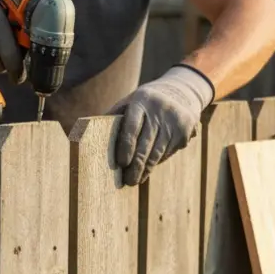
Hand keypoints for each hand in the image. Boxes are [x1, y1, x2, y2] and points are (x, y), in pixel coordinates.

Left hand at [108, 64, 214, 185]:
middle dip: (136, 166)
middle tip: (128, 181)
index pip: (132, 127)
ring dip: (147, 169)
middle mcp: (160, 109)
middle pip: (146, 144)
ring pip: (158, 152)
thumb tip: (89, 133)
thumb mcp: (130, 101)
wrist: (182, 92)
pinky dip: (157, 162)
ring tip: (136, 180)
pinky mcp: (185, 130)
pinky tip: (149, 168)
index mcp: (142, 100)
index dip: (126, 148)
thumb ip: (114, 115)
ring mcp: (175, 120)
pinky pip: (168, 152)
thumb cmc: (145, 102)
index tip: (121, 164)